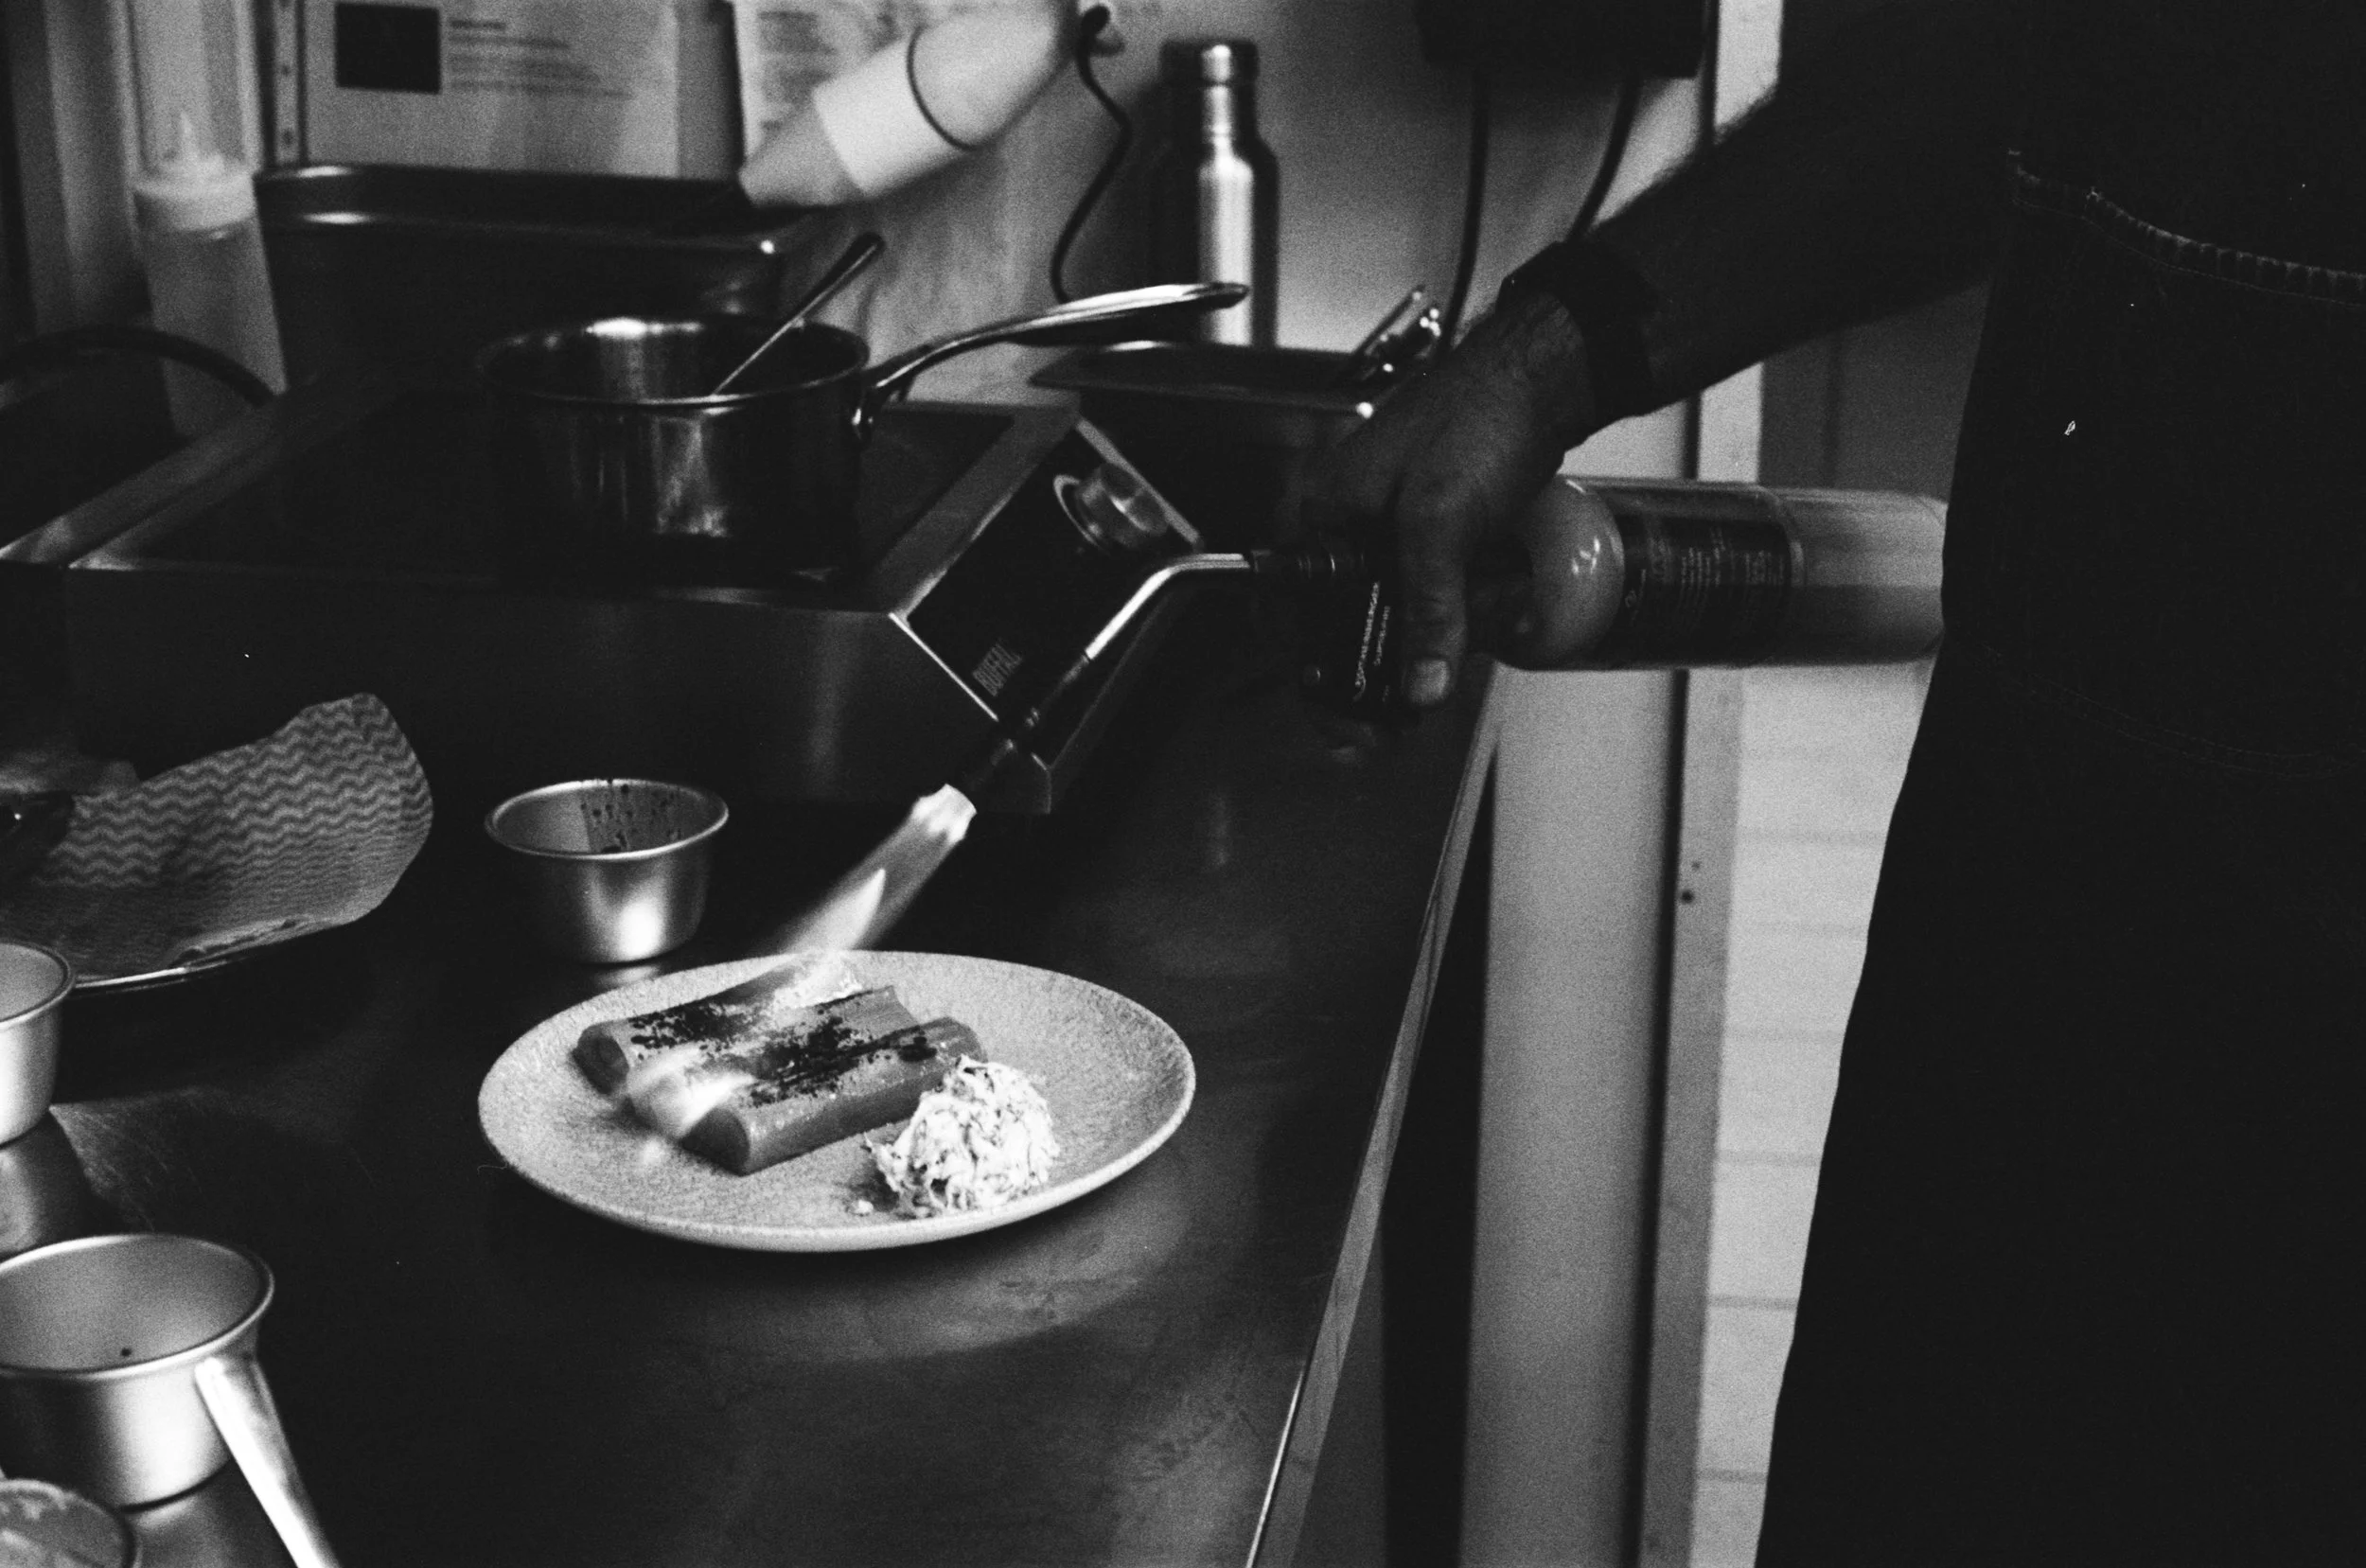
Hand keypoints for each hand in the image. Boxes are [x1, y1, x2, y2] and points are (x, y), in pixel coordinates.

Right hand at [1300, 291, 1596, 707]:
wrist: (1543, 376)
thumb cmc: (1481, 417)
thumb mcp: (1443, 523)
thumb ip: (1429, 609)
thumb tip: (1420, 685)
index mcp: (1325, 515)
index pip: (1292, 613)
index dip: (1311, 673)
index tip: (1340, 719)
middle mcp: (1348, 524)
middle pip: (1342, 621)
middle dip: (1372, 672)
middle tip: (1390, 726)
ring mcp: (1391, 526)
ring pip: (1391, 611)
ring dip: (1418, 646)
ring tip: (1434, 683)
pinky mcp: (1433, 526)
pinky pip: (1428, 590)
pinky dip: (1451, 616)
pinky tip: (1478, 632)